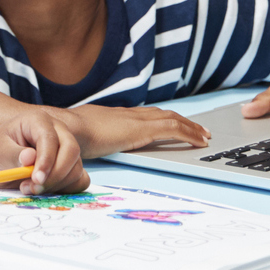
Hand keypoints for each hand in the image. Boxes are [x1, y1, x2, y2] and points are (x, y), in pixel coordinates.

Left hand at [0, 112, 87, 193]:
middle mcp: (57, 130)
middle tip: (33, 188)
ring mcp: (66, 147)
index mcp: (38, 120)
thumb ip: (12, 154)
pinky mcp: (70, 165)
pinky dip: (68, 189)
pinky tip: (47, 191)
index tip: (36, 179)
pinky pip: (81, 179)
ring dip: (57, 185)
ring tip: (30, 188)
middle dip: (55, 175)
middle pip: (71, 150)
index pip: (50, 138)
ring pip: (77, 168)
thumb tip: (30, 157)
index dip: (46, 160)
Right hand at [62, 104, 210, 156]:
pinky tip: (199, 141)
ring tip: (203, 135)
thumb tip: (83, 155)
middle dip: (182, 122)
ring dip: (189, 126)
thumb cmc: (68, 138)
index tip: (174, 125)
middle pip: (161, 114)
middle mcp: (128, 114)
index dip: (162, 119)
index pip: (145, 115)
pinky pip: (171, 128)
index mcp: (116, 117)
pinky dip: (188, 133)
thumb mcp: (83, 140)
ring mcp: (135, 120)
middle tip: (199, 130)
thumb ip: (90, 144)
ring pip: (170, 119)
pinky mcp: (141, 129)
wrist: (66, 129)